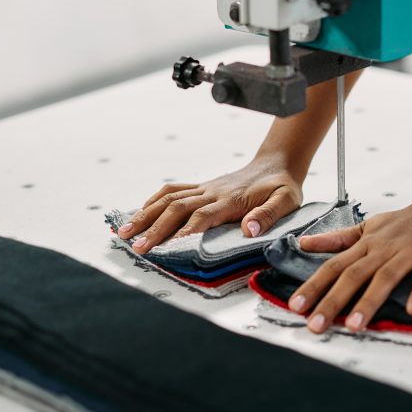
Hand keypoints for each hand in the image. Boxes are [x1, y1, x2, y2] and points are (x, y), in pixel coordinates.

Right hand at [117, 155, 302, 252]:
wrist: (276, 164)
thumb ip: (269, 214)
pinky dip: (153, 201)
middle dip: (155, 228)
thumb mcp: (287, 201)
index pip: (202, 216)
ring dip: (145, 214)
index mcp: (232, 200)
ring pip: (169, 198)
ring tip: (124, 232)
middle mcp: (213, 192)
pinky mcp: (201, 187)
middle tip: (136, 247)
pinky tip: (139, 213)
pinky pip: (172, 190)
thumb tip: (249, 229)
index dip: (184, 232)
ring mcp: (204, 188)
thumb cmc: (283, 187)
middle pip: (177, 208)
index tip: (167, 248)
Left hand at [288, 197, 411, 333]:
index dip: (314, 285)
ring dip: (369, 301)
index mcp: (366, 244)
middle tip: (315, 325)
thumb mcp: (368, 227)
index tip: (295, 306)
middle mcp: (384, 249)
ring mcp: (410, 252)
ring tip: (354, 326)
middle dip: (333, 300)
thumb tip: (303, 243)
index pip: (334, 266)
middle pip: (354, 274)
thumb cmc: (405, 221)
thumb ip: (337, 238)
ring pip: (386, 277)